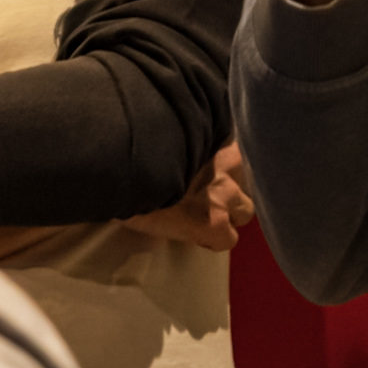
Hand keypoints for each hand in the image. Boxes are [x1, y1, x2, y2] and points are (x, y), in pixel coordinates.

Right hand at [123, 142, 255, 251]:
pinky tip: (195, 234)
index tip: (202, 170)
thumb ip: (180, 134)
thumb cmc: (133, 144)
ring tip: (201, 217)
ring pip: (245, 211)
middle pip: (247, 180)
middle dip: (230, 189)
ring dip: (227, 214)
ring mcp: (223, 193)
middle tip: (203, 196)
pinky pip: (228, 239)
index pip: (234, 149)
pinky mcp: (214, 222)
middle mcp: (226, 161)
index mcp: (214, 131)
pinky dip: (214, 239)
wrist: (120, 165)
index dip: (220, 165)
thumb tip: (171, 135)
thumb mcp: (162, 129)